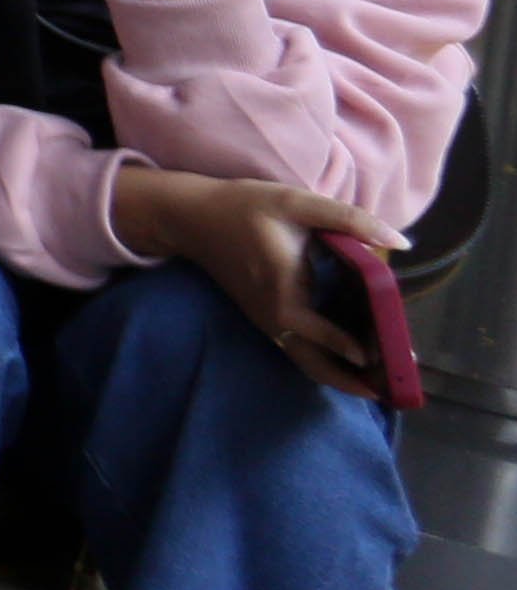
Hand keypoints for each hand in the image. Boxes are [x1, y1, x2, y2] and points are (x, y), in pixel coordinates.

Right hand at [117, 169, 400, 399]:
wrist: (190, 217)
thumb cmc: (244, 207)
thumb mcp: (297, 202)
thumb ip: (350, 220)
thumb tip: (400, 242)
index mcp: (285, 293)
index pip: (329, 337)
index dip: (364, 351)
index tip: (400, 358)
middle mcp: (275, 318)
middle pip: (317, 366)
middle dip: (356, 381)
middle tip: (395, 387)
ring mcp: (267, 322)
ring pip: (307, 364)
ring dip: (342, 377)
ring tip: (379, 383)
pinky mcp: (264, 319)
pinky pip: (298, 351)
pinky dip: (325, 362)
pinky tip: (350, 359)